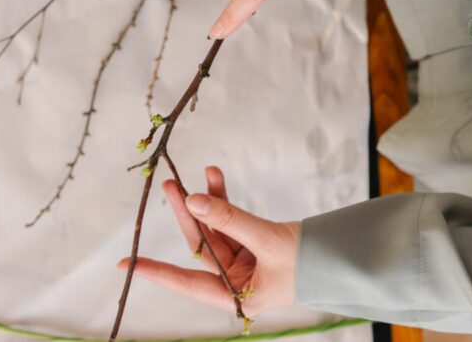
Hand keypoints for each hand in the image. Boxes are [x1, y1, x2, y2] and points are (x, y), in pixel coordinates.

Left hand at [118, 166, 300, 316]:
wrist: (344, 258)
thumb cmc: (309, 263)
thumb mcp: (267, 240)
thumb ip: (229, 219)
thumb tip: (193, 200)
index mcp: (235, 297)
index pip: (187, 283)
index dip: (157, 272)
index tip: (126, 264)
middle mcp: (235, 282)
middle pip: (201, 246)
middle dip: (187, 215)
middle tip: (171, 187)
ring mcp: (244, 263)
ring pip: (215, 228)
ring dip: (207, 201)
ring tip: (197, 173)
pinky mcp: (253, 245)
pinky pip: (232, 221)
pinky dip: (224, 201)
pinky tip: (215, 178)